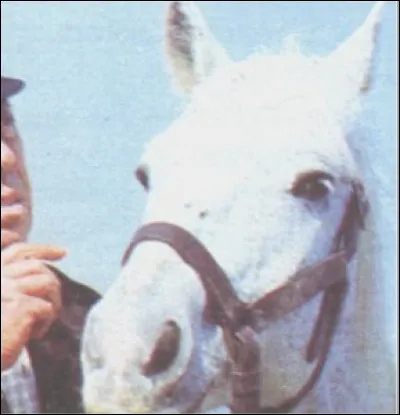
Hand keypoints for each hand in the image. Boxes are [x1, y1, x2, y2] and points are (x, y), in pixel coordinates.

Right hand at [1, 243, 65, 370]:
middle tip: (54, 306)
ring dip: (53, 303)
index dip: (43, 249)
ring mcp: (7, 288)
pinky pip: (47, 307)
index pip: (19, 251)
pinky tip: (34, 335)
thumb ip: (14, 287)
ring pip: (48, 283)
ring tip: (44, 321)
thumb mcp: (2, 303)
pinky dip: (46, 322)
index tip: (63, 252)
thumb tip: (45, 276)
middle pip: (39, 266)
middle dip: (53, 283)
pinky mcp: (19, 304)